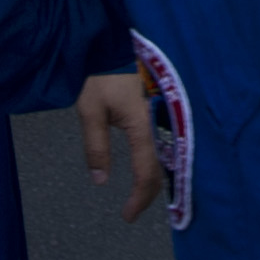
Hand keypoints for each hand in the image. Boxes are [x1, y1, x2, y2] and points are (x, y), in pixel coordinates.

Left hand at [76, 70, 162, 220]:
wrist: (113, 43)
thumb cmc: (101, 75)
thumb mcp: (91, 111)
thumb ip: (96, 147)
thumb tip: (101, 181)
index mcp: (143, 125)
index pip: (146, 173)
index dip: (139, 198)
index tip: (127, 216)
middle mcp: (161, 124)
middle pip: (162, 169)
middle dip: (149, 194)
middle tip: (132, 210)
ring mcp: (167, 116)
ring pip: (168, 158)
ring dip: (157, 179)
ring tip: (142, 195)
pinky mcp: (166, 111)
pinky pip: (168, 144)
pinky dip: (161, 162)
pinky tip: (151, 168)